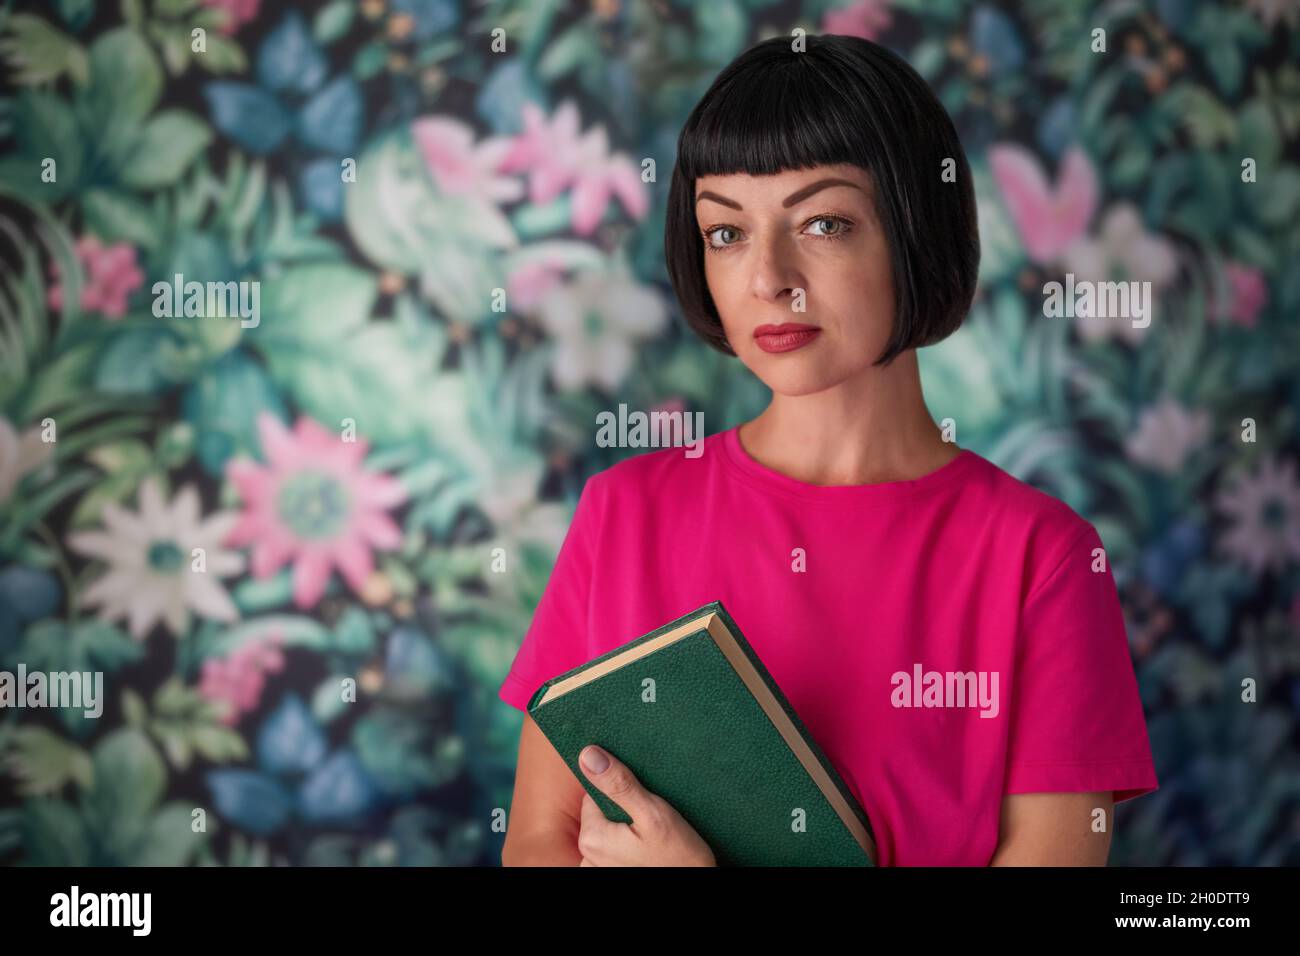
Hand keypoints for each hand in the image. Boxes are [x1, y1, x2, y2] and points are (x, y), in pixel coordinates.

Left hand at [575, 744, 715, 866]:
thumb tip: (588, 755)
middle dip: (625, 813)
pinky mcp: (613, 876)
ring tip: (654, 838)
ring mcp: (599, 871)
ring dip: (628, 832)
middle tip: (652, 821)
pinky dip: (631, 849)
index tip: (642, 800)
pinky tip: (651, 851)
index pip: (595, 797)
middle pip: (601, 817)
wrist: (700, 885)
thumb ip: (619, 785)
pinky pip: (616, 853)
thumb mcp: (653, 813)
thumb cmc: (680, 859)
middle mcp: (588, 859)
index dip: (620, 792)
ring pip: (610, 835)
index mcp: (592, 839)